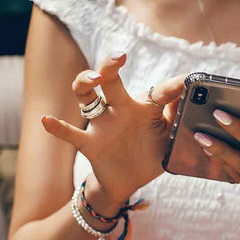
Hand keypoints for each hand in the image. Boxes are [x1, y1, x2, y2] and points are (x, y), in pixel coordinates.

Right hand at [40, 51, 184, 209]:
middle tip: (120, 57)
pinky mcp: (90, 144)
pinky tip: (46, 120)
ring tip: (93, 80)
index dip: (173, 86)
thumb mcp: (169, 139)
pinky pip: (71, 134)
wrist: (128, 183)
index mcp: (144, 108)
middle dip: (111, 65)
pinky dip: (57, 127)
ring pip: (87, 97)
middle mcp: (120, 110)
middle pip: (111, 81)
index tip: (188, 80)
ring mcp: (103, 125)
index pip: (158, 92)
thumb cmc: (150, 154)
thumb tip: (192, 98)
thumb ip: (178, 118)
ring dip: (85, 83)